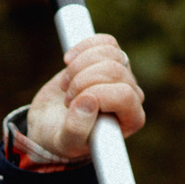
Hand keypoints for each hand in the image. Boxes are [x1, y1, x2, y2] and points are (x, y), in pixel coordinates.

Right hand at [24, 34, 146, 160]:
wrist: (52, 123)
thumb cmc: (63, 137)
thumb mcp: (65, 142)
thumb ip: (76, 130)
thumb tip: (87, 100)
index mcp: (131, 119)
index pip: (124, 95)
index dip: (95, 94)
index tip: (72, 105)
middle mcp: (132, 95)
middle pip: (114, 70)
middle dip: (82, 80)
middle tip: (66, 99)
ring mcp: (123, 74)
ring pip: (109, 52)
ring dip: (78, 66)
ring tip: (66, 85)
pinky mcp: (110, 58)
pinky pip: (105, 41)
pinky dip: (82, 47)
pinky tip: (69, 62)